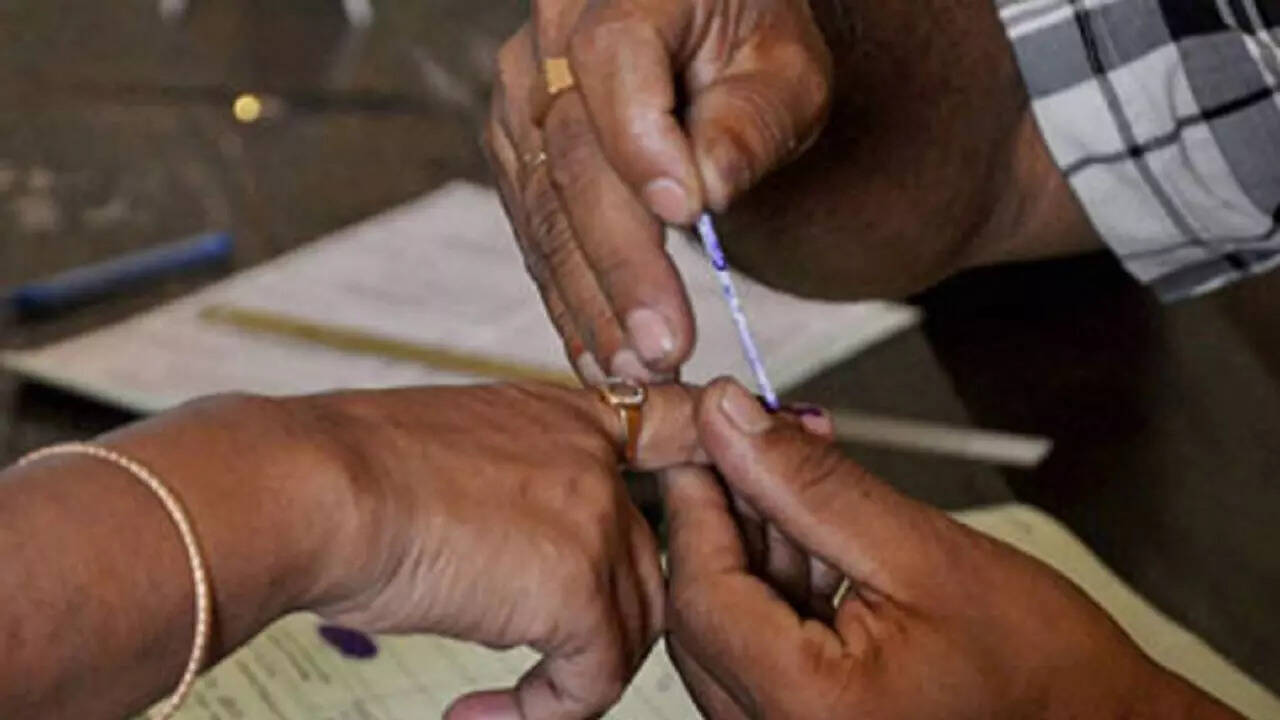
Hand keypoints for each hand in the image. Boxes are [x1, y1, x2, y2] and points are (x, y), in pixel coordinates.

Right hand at [291, 382, 700, 719]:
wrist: (312, 487)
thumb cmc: (348, 471)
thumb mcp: (453, 452)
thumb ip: (513, 485)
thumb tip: (517, 546)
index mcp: (564, 415)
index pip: (674, 425)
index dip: (694, 476)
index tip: (686, 522)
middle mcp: (592, 456)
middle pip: (655, 554)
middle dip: (614, 615)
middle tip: (562, 659)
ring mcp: (594, 515)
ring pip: (636, 622)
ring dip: (577, 675)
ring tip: (511, 705)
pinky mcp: (577, 584)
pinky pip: (596, 677)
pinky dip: (546, 712)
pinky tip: (482, 714)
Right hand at [485, 0, 831, 378]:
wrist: (705, 49)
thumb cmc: (752, 47)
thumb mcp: (787, 68)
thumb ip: (754, 118)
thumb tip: (708, 184)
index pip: (615, 57)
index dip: (642, 137)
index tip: (687, 212)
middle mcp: (554, 40)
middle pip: (573, 155)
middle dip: (620, 261)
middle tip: (662, 343)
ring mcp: (524, 102)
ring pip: (546, 212)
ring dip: (591, 301)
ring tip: (636, 370)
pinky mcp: (518, 158)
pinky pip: (537, 238)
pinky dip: (571, 302)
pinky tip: (600, 355)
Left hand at [661, 378, 1239, 718]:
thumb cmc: (1043, 670)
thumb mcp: (923, 552)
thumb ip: (811, 485)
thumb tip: (730, 420)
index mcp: (807, 710)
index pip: (700, 592)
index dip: (697, 502)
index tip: (706, 433)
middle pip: (702, 616)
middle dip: (727, 522)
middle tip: (760, 448)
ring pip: (725, 634)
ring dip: (755, 556)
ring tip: (811, 493)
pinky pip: (755, 659)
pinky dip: (777, 597)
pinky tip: (820, 547)